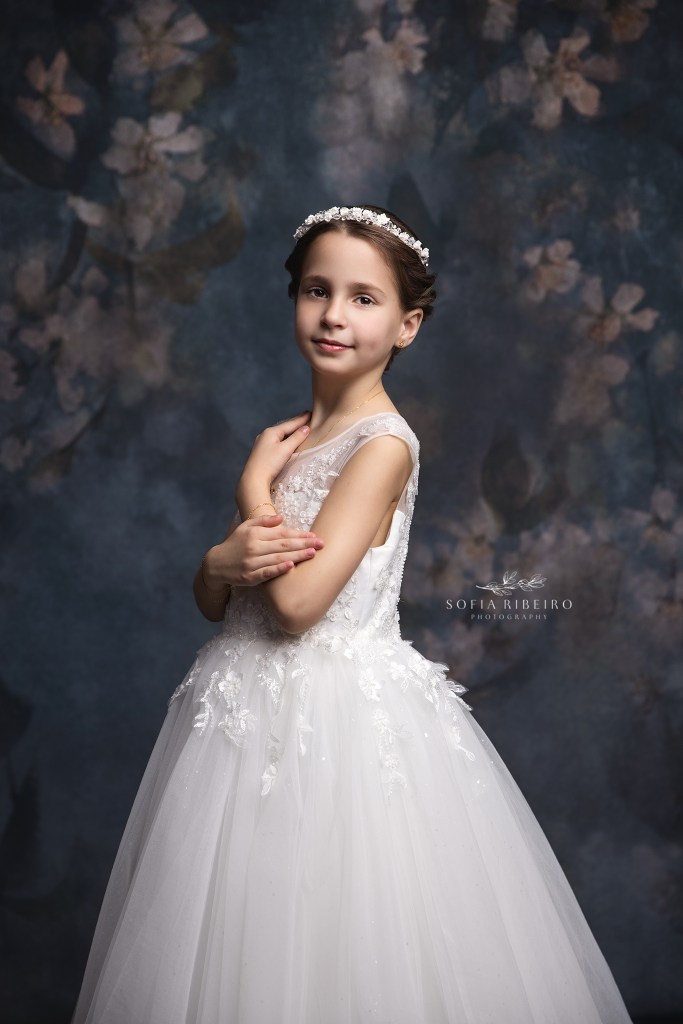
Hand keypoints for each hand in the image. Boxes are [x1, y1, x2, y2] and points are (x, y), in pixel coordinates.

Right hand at [203, 511, 323, 587]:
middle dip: (304, 543)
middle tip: (321, 544)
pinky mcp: (249, 577)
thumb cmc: (235, 544)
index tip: (314, 535)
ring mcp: (251, 562)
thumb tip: (281, 518)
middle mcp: (253, 547)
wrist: (216, 564)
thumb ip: (263, 521)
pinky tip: (291, 566)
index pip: (281, 533)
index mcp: (255, 534)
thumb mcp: (245, 527)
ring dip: (296, 555)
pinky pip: (267, 572)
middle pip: (283, 545)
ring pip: (278, 558)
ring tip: (312, 554)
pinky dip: (279, 569)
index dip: (299, 534)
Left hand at [238, 411, 311, 490]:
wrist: (253, 480)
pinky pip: (276, 441)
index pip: (290, 423)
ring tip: (298, 426)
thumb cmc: (270, 464)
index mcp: (270, 432)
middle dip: (295, 422)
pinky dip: (284, 438)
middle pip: (284, 427)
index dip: (301, 419)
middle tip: (306, 416)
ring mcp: (262, 444)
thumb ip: (296, 438)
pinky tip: (286, 440)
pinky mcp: (262, 453)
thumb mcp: (285, 449)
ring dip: (290, 430)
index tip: (311, 412)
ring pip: (280, 434)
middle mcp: (265, 435)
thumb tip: (306, 428)